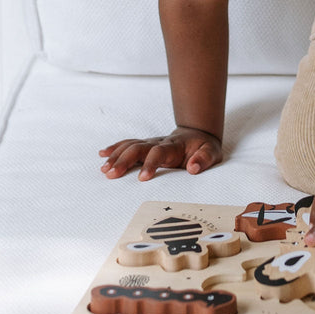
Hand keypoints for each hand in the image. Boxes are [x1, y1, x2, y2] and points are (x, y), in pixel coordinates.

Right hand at [98, 127, 222, 180]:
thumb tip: (193, 168)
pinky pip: (128, 144)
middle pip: (138, 148)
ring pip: (130, 146)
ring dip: (116, 156)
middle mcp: (159, 143)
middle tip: (111, 174)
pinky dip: (115, 148)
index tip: (142, 179)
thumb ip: (204, 159)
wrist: (198, 134)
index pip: (159, 153)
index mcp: (174, 147)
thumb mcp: (212, 152)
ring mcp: (151, 143)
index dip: (150, 164)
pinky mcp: (146, 145)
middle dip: (124, 160)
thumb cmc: (204, 147)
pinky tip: (102, 154)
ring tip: (104, 169)